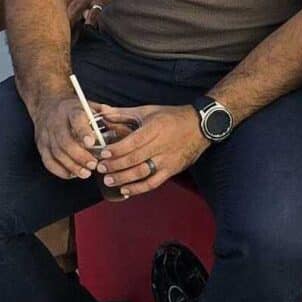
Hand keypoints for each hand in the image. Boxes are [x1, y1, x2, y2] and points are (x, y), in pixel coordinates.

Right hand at [30, 88, 103, 183]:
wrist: (46, 104)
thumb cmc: (74, 109)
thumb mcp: (88, 105)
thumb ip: (104, 114)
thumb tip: (119, 122)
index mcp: (71, 110)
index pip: (76, 119)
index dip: (84, 132)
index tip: (93, 143)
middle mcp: (56, 122)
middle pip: (65, 141)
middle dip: (80, 156)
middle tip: (93, 165)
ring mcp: (46, 135)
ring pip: (56, 153)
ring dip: (71, 166)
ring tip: (86, 173)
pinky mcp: (41, 145)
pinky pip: (48, 161)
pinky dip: (60, 170)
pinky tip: (72, 174)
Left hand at [92, 102, 208, 196]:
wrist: (200, 127)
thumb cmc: (172, 117)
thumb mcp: (148, 111)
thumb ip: (123, 113)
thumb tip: (103, 111)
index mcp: (154, 128)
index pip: (133, 142)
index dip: (117, 149)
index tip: (103, 153)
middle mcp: (161, 145)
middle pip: (134, 159)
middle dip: (115, 166)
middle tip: (101, 168)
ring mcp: (167, 159)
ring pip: (142, 172)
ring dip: (123, 178)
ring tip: (109, 180)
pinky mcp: (171, 170)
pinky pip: (153, 182)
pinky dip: (138, 188)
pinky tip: (126, 190)